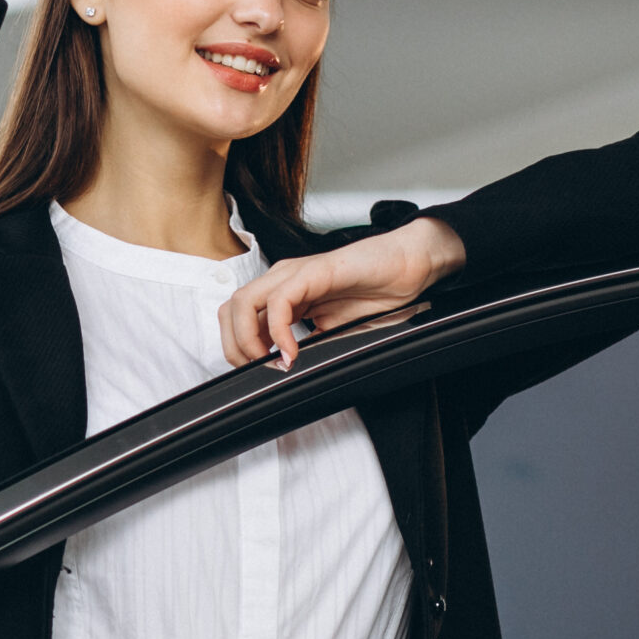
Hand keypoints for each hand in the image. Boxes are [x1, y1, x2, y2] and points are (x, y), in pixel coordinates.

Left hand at [220, 217, 466, 369]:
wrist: (408, 267)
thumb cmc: (376, 293)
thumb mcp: (332, 331)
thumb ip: (307, 346)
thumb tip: (288, 372)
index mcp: (282, 293)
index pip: (236, 318)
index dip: (237, 347)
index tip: (255, 372)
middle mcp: (281, 280)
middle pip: (230, 311)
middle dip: (235, 347)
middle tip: (258, 371)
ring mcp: (294, 274)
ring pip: (243, 303)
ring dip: (248, 339)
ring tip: (272, 362)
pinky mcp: (313, 272)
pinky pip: (280, 301)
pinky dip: (279, 331)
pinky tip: (292, 350)